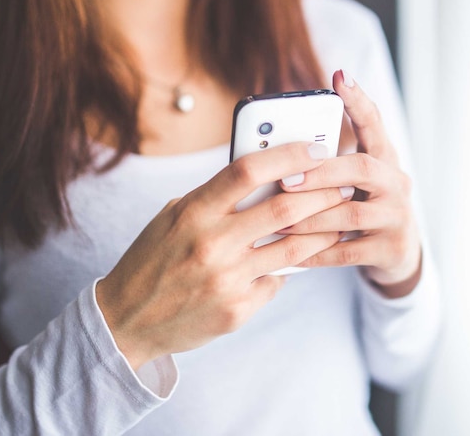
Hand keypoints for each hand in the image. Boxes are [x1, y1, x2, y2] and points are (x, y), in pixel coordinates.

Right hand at [95, 142, 350, 370]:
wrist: (126, 321)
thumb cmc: (153, 259)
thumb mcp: (173, 217)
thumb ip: (215, 197)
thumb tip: (266, 175)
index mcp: (193, 212)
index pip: (248, 170)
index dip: (288, 154)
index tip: (316, 148)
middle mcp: (211, 243)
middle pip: (284, 208)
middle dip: (323, 192)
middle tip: (343, 184)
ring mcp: (226, 279)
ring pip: (293, 248)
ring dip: (323, 230)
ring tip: (339, 218)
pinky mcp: (237, 309)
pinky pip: (277, 281)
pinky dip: (289, 268)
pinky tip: (298, 259)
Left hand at [278, 70, 422, 297]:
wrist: (397, 254)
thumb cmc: (361, 207)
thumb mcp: (352, 182)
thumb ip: (327, 165)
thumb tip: (275, 150)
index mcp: (384, 159)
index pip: (374, 123)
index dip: (358, 101)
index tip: (339, 76)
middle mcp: (397, 183)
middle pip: (363, 168)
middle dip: (321, 173)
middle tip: (285, 179)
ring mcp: (398, 216)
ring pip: (351, 214)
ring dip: (311, 217)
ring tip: (278, 220)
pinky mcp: (392, 249)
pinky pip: (348, 251)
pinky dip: (317, 252)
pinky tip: (292, 254)